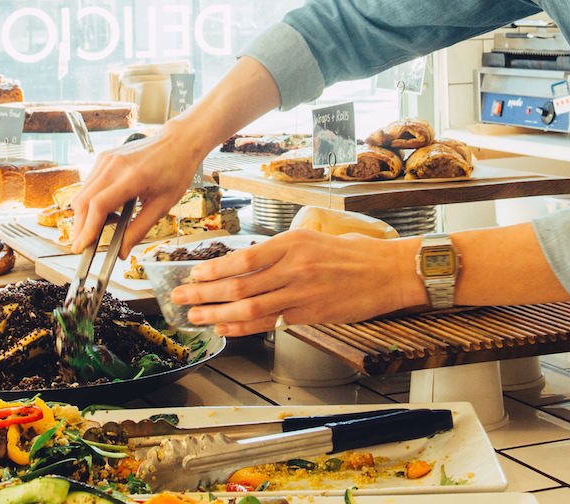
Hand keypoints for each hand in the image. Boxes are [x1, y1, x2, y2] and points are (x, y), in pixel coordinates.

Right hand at [69, 125, 209, 254]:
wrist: (178, 142)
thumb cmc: (176, 170)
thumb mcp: (163, 205)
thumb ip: (140, 229)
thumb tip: (121, 251)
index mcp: (133, 176)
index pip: (99, 205)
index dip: (87, 229)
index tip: (82, 247)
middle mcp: (114, 165)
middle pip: (83, 201)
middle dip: (80, 228)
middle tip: (83, 247)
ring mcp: (106, 159)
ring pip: (82, 194)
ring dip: (83, 216)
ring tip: (101, 229)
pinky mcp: (104, 158)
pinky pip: (88, 185)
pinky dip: (90, 202)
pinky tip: (107, 211)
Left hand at [170, 230, 426, 335]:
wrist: (390, 271)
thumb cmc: (356, 254)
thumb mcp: (316, 239)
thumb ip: (284, 252)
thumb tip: (252, 264)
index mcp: (293, 243)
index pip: (243, 258)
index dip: (214, 269)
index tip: (193, 273)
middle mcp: (294, 267)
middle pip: (238, 283)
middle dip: (203, 292)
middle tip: (179, 297)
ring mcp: (302, 292)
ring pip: (249, 306)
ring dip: (216, 314)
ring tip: (194, 317)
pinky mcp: (311, 314)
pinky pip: (270, 322)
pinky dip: (244, 327)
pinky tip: (226, 329)